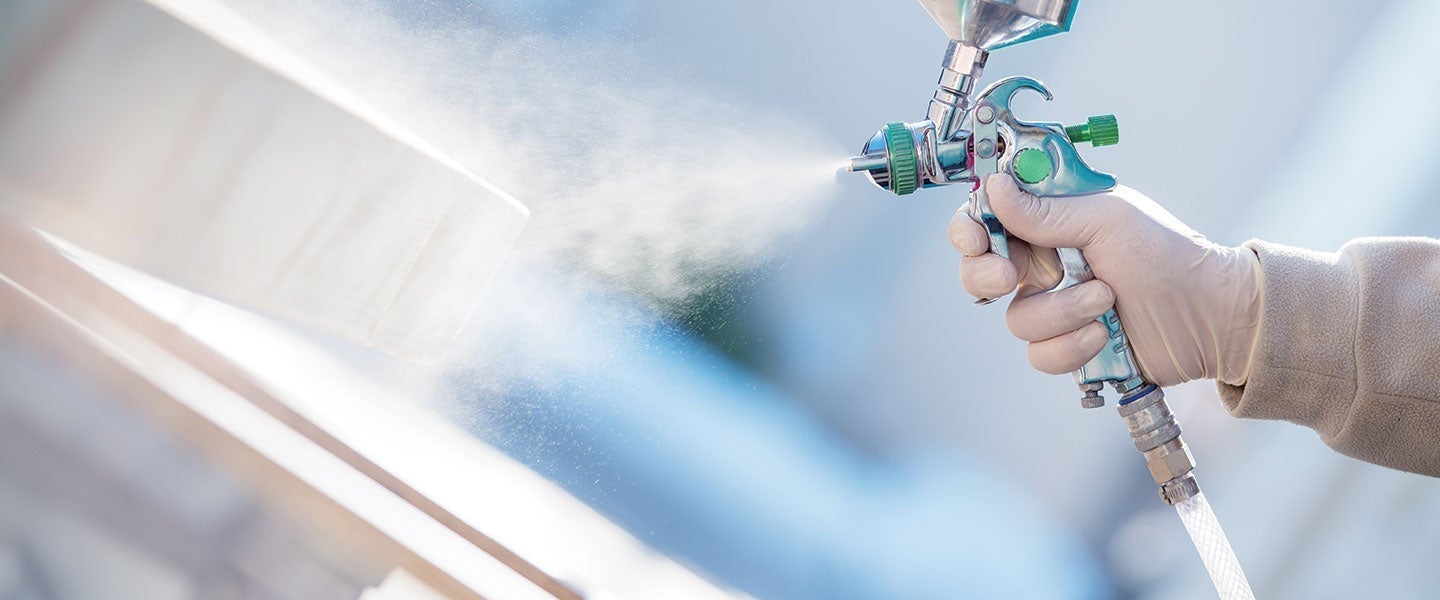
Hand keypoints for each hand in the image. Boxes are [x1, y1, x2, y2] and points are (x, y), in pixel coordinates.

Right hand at [948, 174, 1262, 386]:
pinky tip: (1102, 334)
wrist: (1210, 317)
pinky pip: (1039, 354)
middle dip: (987, 276)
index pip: (989, 218)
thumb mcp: (1107, 220)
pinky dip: (1071, 345)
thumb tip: (993, 188)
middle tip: (1008, 277)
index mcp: (1052, 221)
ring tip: (1105, 300)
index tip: (975, 238)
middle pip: (979, 272)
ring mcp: (1055, 307)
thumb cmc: (1168, 255)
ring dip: (1059, 311)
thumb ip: (1045, 211)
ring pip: (1015, 318)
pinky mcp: (1068, 346)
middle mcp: (1046, 263)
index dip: (970, 227)